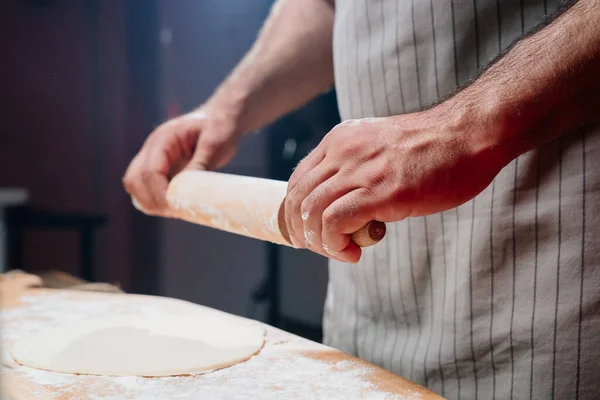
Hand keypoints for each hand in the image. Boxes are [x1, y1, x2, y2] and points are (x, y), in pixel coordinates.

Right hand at [123, 107, 239, 216]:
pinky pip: (145, 187)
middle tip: (176, 212)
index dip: (159, 193)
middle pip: (134, 180)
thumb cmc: (220, 127)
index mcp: (164, 138)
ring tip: (175, 211)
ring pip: (135, 185)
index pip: (149, 171)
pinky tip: (173, 207)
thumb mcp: (216, 144)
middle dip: (151, 200)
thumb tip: (185, 191)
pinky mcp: (160, 168)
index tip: (177, 207)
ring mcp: (153, 158)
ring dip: (150, 202)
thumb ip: (200, 164)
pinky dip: (154, 200)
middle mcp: (152, 148)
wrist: (221, 119)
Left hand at [284, 104, 505, 262]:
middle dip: (303, 232)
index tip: (311, 233)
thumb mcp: (382, 148)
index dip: (297, 212)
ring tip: (342, 253)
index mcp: (340, 140)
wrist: (470, 134)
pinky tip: (353, 252)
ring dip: (319, 242)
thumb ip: (359, 168)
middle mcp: (342, 151)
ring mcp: (359, 170)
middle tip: (322, 249)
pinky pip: (334, 222)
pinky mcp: (379, 191)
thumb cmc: (435, 148)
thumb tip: (348, 202)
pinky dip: (335, 244)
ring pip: (311, 212)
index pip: (298, 180)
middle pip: (298, 198)